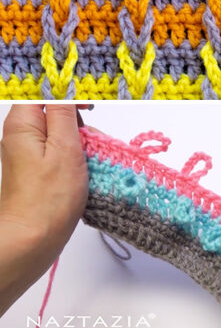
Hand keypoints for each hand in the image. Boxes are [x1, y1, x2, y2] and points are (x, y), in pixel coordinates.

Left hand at [0, 104, 89, 315]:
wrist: (32, 240)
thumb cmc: (47, 200)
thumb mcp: (64, 148)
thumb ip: (65, 113)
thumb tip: (65, 87)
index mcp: (22, 123)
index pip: (45, 90)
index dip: (69, 93)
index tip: (90, 105)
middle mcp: (20, 135)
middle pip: (52, 111)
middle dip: (77, 122)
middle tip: (92, 142)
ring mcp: (27, 154)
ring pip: (59, 134)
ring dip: (79, 142)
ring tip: (90, 162)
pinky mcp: (36, 171)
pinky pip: (58, 153)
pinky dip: (74, 158)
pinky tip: (84, 172)